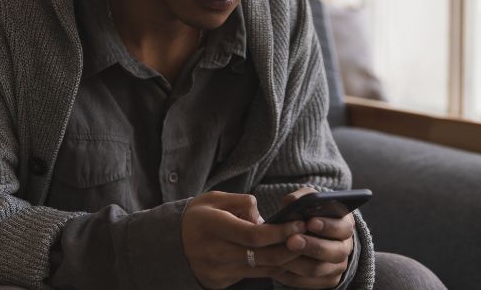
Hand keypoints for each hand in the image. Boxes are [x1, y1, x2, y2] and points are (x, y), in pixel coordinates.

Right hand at [181, 191, 305, 288]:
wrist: (173, 244)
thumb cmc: (198, 217)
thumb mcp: (214, 198)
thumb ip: (241, 202)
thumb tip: (263, 217)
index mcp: (212, 226)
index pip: (253, 235)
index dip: (280, 232)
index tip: (298, 223)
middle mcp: (215, 252)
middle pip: (263, 256)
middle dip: (291, 247)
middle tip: (307, 235)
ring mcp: (218, 271)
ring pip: (263, 269)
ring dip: (285, 259)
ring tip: (300, 245)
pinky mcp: (222, 282)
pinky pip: (254, 276)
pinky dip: (271, 267)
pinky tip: (282, 256)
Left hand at [273, 187, 355, 288]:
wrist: (309, 235)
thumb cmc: (307, 214)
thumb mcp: (307, 201)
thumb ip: (301, 198)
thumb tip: (291, 202)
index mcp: (345, 224)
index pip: (343, 226)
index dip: (328, 226)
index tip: (309, 222)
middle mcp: (345, 247)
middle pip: (334, 252)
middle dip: (312, 246)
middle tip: (291, 241)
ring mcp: (337, 266)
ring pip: (319, 269)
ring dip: (297, 263)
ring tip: (279, 255)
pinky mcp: (327, 281)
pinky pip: (309, 283)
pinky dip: (292, 276)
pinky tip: (277, 269)